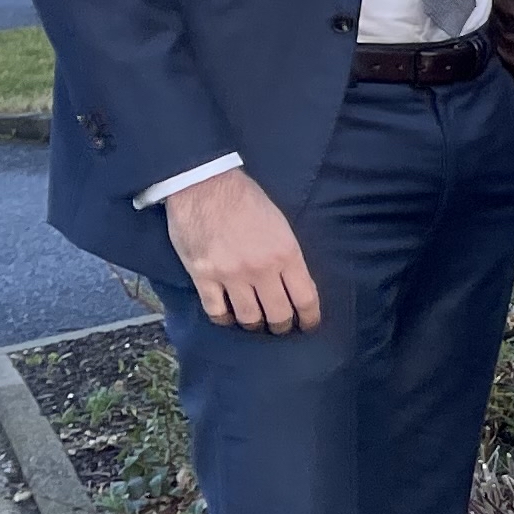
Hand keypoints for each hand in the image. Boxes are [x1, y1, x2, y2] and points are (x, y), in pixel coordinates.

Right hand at [164, 168, 320, 332]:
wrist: (204, 185)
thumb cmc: (246, 200)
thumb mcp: (280, 225)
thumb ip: (287, 256)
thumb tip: (294, 283)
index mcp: (286, 254)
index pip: (306, 298)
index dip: (310, 318)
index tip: (309, 325)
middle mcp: (261, 269)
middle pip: (278, 314)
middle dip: (282, 326)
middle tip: (281, 328)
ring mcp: (230, 275)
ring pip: (248, 317)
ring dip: (254, 325)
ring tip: (256, 324)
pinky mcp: (203, 276)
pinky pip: (216, 311)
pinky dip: (224, 319)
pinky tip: (228, 318)